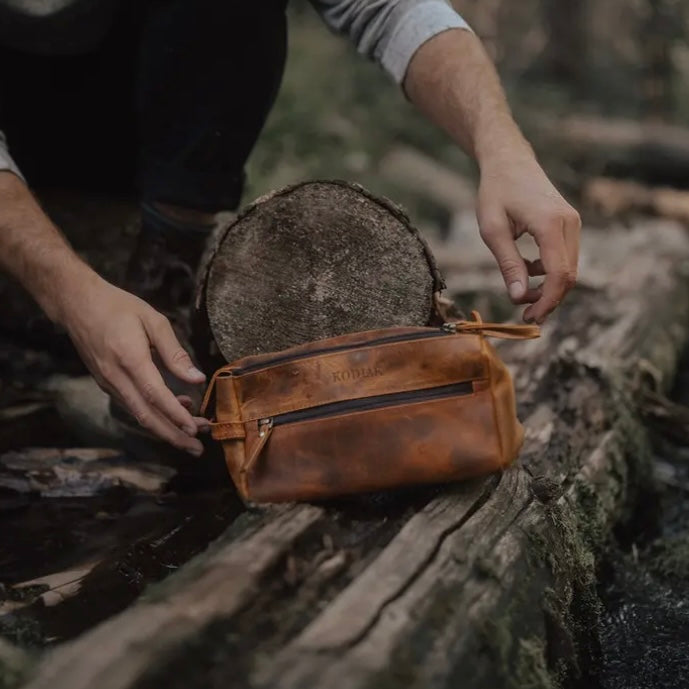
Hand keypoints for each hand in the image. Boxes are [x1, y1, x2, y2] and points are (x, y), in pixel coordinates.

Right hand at [59, 274, 206, 454]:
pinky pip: (133, 405)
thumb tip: (197, 378)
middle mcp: (116, 377)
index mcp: (130, 359)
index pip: (156, 396)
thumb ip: (175, 353)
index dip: (176, 416)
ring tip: (193, 434)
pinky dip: (155, 413)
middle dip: (173, 436)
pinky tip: (177, 409)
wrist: (77, 304)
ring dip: (166, 428)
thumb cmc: (118, 307)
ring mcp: (109, 383)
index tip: (195, 429)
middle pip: (146, 416)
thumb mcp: (153, 321)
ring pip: (139, 415)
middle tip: (197, 449)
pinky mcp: (107, 384)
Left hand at [476, 147, 579, 323]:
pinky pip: (565, 257)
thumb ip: (508, 264)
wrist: (508, 160)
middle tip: (524, 314)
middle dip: (548, 300)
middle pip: (569, 276)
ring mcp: (573, 223)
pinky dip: (549, 272)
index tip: (528, 317)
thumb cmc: (495, 192)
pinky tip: (526, 271)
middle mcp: (569, 223)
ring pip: (569, 268)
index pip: (559, 275)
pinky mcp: (569, 224)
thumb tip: (518, 298)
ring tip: (521, 294)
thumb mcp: (492, 230)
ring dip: (548, 287)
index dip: (547, 302)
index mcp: (550, 224)